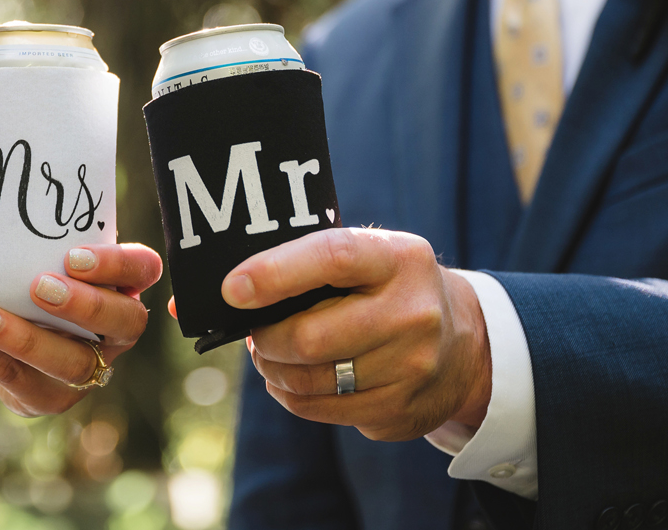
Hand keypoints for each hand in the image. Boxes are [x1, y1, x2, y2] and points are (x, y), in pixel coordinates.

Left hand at [0, 243, 162, 416]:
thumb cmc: (17, 267)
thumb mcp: (12, 251)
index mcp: (121, 281)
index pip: (143, 269)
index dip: (116, 265)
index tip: (72, 255)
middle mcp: (115, 329)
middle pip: (124, 322)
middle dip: (84, 306)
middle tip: (39, 287)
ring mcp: (86, 367)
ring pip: (71, 363)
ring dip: (22, 337)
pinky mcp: (47, 395)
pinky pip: (15, 377)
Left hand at [224, 227, 491, 441]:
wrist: (465, 344)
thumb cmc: (389, 289)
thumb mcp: (369, 258)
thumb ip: (304, 265)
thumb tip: (202, 300)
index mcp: (399, 259)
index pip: (331, 258)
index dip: (274, 273)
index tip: (231, 289)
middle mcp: (412, 313)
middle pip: (312, 337)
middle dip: (267, 337)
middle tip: (253, 332)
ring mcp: (411, 367)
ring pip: (311, 380)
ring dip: (274, 369)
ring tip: (270, 354)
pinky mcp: (400, 409)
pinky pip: (322, 410)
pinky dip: (293, 395)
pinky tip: (292, 380)